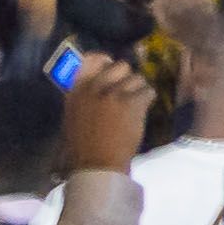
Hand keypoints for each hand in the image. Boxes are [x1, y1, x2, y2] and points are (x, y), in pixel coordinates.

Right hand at [56, 61, 154, 177]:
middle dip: (127, 76)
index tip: (111, 65)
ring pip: (137, 78)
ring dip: (140, 89)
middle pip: (120, 66)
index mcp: (77, 92)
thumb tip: (100, 84)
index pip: (91, 60)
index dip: (105, 60)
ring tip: (137, 102)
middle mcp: (94, 89)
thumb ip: (85, 97)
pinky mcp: (131, 104)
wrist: (96, 164)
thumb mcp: (74, 116)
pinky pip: (148, 91)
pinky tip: (144, 107)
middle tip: (128, 89)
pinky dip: (149, 98)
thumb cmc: (83, 147)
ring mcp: (113, 95)